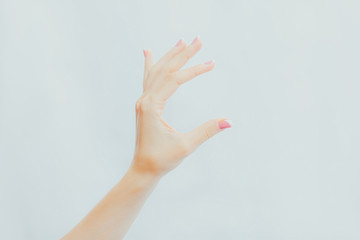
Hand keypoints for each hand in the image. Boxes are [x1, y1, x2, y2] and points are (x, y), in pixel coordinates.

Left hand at [130, 36, 231, 177]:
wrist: (143, 169)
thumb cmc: (161, 159)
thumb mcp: (186, 145)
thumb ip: (206, 131)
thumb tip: (229, 121)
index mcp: (152, 106)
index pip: (175, 80)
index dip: (194, 70)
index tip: (211, 63)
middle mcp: (145, 100)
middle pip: (165, 70)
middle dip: (183, 54)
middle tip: (198, 39)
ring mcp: (143, 101)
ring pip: (156, 72)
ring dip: (170, 56)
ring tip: (181, 41)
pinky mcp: (145, 105)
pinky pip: (148, 79)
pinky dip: (150, 65)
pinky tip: (148, 53)